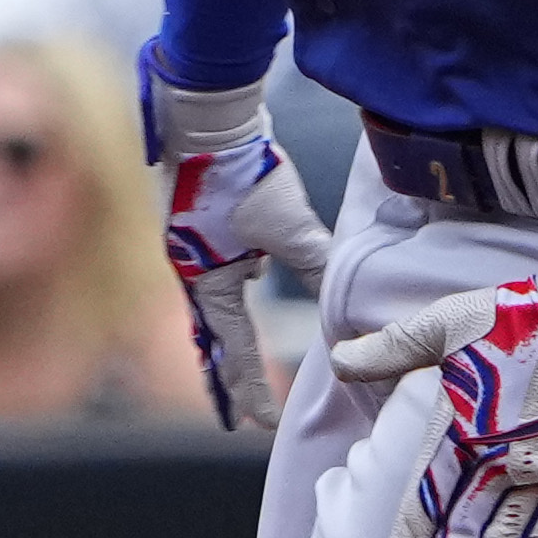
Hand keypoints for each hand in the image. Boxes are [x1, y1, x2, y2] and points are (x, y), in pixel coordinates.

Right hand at [146, 67, 332, 429]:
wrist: (204, 114)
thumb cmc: (240, 172)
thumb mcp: (287, 225)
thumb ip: (316, 264)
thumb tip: (345, 298)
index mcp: (205, 280)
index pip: (232, 349)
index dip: (250, 386)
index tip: (260, 422)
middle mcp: (192, 268)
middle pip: (213, 335)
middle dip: (229, 374)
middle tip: (236, 414)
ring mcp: (193, 242)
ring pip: (217, 298)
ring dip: (232, 325)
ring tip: (243, 352)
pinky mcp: (202, 218)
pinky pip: (222, 262)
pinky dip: (239, 275)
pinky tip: (256, 265)